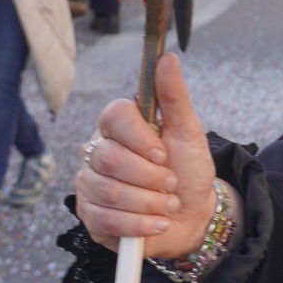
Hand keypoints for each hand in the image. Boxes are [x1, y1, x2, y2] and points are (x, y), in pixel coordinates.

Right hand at [75, 55, 223, 257]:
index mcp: (118, 126)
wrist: (192, 214)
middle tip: (171, 182)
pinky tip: (158, 222)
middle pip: (110, 158)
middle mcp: (97, 152)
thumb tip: (167, 57)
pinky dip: (141, 225)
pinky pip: (107, 220)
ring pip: (109, 192)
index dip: (140, 137)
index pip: (113, 116)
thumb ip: (174, 96)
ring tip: (167, 203)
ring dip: (150, 202)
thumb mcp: (189, 131)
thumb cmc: (188, 169)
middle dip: (151, 176)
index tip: (163, 153)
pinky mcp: (90, 216)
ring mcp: (90, 185)